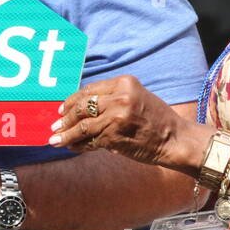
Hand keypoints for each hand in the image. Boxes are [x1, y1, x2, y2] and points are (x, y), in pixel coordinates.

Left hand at [50, 75, 197, 168]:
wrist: (175, 139)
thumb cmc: (157, 119)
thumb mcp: (136, 97)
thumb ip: (112, 98)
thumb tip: (81, 107)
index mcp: (125, 83)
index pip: (90, 90)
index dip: (73, 100)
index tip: (62, 108)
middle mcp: (120, 97)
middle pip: (82, 106)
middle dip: (65, 117)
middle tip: (55, 125)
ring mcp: (116, 117)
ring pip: (83, 125)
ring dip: (66, 133)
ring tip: (55, 139)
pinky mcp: (114, 136)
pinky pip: (90, 141)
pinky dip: (79, 144)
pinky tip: (71, 146)